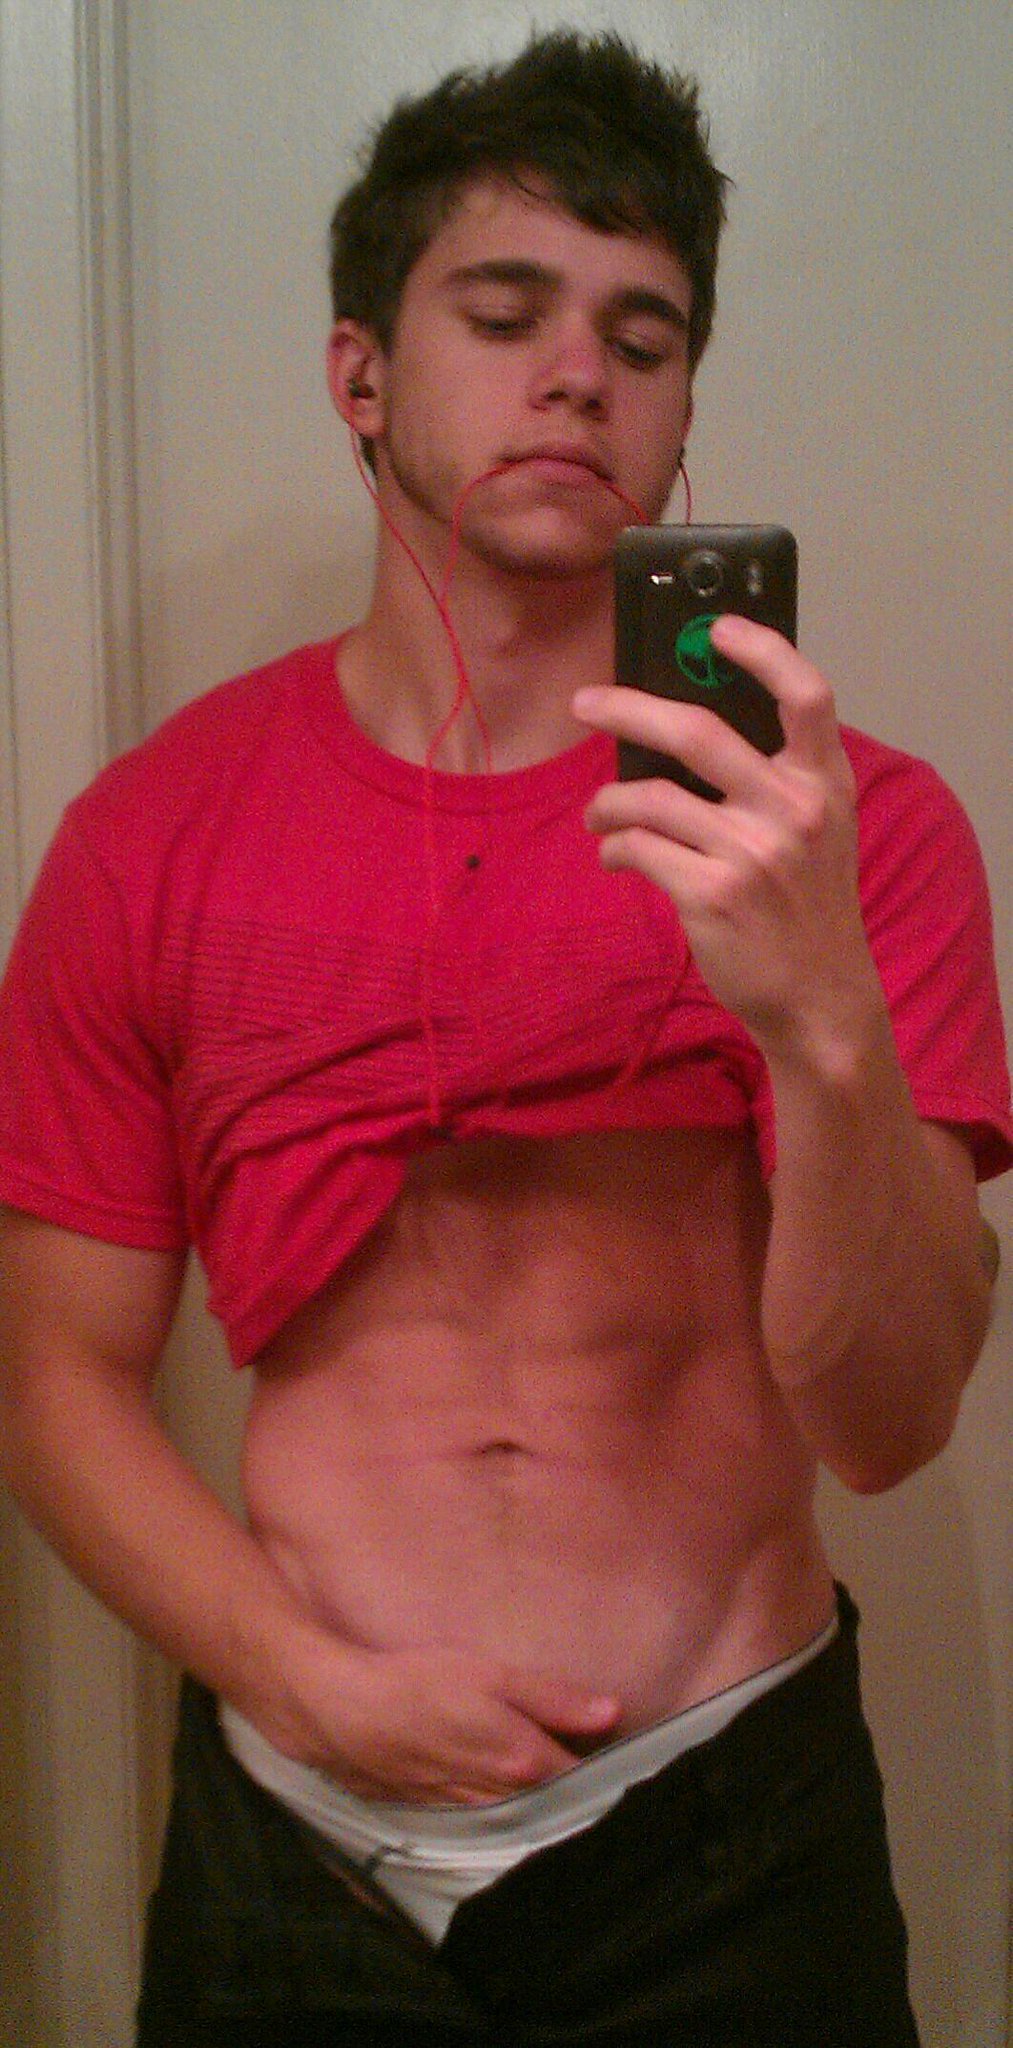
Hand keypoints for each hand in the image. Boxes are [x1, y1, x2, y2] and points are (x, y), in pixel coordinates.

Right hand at [253, 1635, 621, 1805]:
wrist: (344, 1715)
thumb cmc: (420, 1684)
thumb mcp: (494, 1677)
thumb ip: (553, 1699)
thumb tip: (611, 1713)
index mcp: (522, 1762)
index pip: (580, 1777)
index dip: (603, 1767)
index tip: (620, 1757)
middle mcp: (499, 1794)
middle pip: (551, 1802)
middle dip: (574, 1790)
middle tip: (596, 1772)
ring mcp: (465, 1806)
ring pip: (516, 1812)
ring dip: (537, 1802)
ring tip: (556, 1785)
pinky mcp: (434, 1807)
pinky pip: (481, 1813)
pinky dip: (498, 1805)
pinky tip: (498, 1792)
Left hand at [574, 616, 883, 1062]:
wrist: (820, 998)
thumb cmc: (807, 907)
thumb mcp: (819, 832)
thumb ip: (777, 778)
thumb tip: (682, 729)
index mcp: (824, 783)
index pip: (807, 693)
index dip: (762, 649)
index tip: (715, 627)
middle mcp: (793, 809)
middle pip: (695, 730)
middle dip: (626, 709)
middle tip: (586, 704)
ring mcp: (752, 852)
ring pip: (649, 796)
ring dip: (607, 802)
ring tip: (598, 814)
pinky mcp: (711, 894)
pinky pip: (638, 847)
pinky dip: (616, 847)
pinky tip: (616, 855)